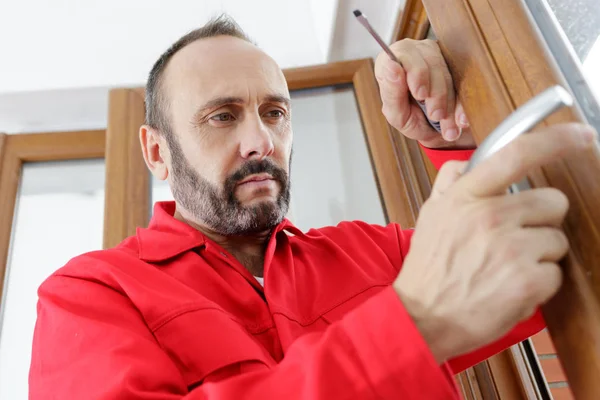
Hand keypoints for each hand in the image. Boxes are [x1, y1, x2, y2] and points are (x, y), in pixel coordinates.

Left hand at [374, 39, 475, 148]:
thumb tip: (391, 65)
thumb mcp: (397, 114)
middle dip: (436, 94)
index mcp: (391, 61)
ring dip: (450, 101)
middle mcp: (413, 53)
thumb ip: (391, 92)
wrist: (435, 131)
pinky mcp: (456, 63)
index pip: (403, 55)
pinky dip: (462, 103)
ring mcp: (436, 54)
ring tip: (446, 124)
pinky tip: (460, 120)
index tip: (421, 95)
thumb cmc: (410, 119)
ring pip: (448, 72)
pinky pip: (464, 80)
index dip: (416, 73)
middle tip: (436, 116)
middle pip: (431, 64)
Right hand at [392, 122, 596, 362]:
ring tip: (506, 267)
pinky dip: (538, 284)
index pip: (517, 154)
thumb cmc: (429, 269)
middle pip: (553, 201)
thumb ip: (451, 183)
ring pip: (556, 240)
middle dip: (542, 219)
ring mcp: (511, 249)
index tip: (579, 134)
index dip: (556, 139)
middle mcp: (490, 217)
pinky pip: (556, 274)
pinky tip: (510, 286)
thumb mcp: (430, 215)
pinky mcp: (527, 282)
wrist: (423, 316)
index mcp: (467, 197)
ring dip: (539, 254)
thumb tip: (468, 162)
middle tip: (516, 236)